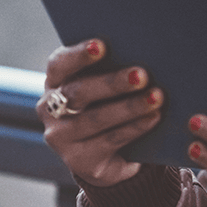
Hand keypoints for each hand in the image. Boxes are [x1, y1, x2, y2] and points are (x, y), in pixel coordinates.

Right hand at [38, 39, 164, 185]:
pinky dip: (134, 128)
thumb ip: (115, 67)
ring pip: (94, 119)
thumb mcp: (107, 85)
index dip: (79, 55)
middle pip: (78, 92)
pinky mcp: (78, 160)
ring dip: (128, 107)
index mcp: (56, 81)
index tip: (102, 45)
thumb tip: (148, 50)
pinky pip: (108, 141)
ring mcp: (61, 137)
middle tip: (142, 75)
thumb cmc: (111, 102)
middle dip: (112, 83)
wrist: (109, 153)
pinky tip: (153, 118)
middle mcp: (51, 109)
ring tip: (156, 97)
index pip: (59, 64)